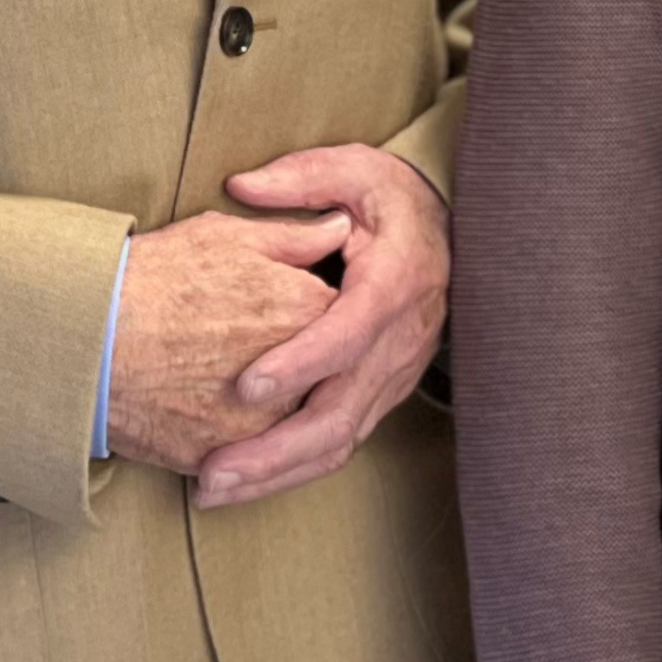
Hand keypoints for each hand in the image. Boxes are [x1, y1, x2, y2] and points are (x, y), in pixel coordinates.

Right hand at [108, 206, 343, 474]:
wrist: (86, 340)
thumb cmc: (154, 278)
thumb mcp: (226, 237)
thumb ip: (293, 235)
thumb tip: (340, 226)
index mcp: (307, 312)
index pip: (345, 316)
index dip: (320, 309)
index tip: (301, 304)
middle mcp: (298, 375)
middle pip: (324, 375)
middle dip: (307, 366)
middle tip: (265, 350)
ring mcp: (263, 424)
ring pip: (292, 423)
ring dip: (281, 411)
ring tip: (240, 386)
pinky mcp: (226, 458)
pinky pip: (250, 457)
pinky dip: (244, 444)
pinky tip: (221, 418)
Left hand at [192, 147, 449, 510]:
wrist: (449, 233)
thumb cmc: (392, 201)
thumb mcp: (354, 170)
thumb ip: (300, 179)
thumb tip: (240, 186)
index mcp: (396, 282)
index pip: (350, 333)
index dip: (301, 363)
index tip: (246, 386)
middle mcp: (399, 342)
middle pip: (341, 414)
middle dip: (275, 452)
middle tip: (212, 473)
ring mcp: (394, 376)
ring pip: (340, 441)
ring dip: (275, 473)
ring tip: (212, 490)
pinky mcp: (382, 395)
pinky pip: (341, 443)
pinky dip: (292, 469)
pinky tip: (244, 482)